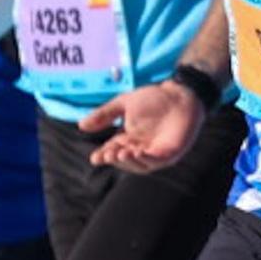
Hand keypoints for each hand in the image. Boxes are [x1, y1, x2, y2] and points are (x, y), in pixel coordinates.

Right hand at [77, 80, 205, 172]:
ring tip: (120, 153)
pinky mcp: (170, 154)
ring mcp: (156, 153)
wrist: (179, 93)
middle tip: (108, 154)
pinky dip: (146, 159)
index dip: (103, 156)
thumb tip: (81, 126)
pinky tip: (137, 153)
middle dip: (115, 159)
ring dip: (129, 162)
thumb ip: (104, 114)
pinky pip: (156, 161)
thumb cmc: (154, 98)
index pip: (112, 151)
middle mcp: (141, 148)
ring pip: (139, 165)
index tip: (95, 158)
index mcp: (129, 139)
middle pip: (124, 160)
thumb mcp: (124, 103)